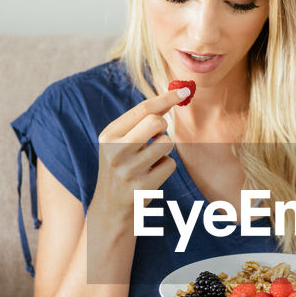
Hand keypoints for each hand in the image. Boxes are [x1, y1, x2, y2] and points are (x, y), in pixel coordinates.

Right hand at [90, 85, 188, 220]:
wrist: (111, 207)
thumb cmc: (121, 167)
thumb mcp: (121, 142)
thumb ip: (142, 121)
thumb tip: (172, 95)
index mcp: (108, 136)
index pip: (143, 109)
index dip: (167, 98)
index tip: (186, 89)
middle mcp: (115, 151)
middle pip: (157, 122)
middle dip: (163, 128)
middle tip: (154, 138)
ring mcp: (129, 170)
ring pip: (166, 143)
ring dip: (164, 150)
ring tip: (149, 160)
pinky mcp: (143, 186)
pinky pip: (170, 164)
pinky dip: (165, 167)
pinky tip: (151, 175)